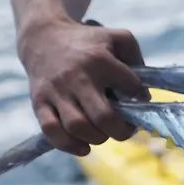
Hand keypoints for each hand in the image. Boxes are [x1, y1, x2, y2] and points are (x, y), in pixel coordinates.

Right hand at [18, 18, 148, 155]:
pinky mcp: (39, 102)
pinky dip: (69, 145)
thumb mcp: (117, 37)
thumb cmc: (88, 41)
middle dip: (121, 131)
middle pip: (103, 117)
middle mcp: (78, 78)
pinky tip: (84, 147)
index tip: (141, 100)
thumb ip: (136, 57)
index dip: (141, 98)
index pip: (130, 87)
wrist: (42, 37)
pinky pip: (51, 131)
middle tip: (126, 129)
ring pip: (78, 127)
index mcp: (100, 61)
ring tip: (104, 133)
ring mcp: (56, 92)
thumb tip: (143, 93)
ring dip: (97, 138)